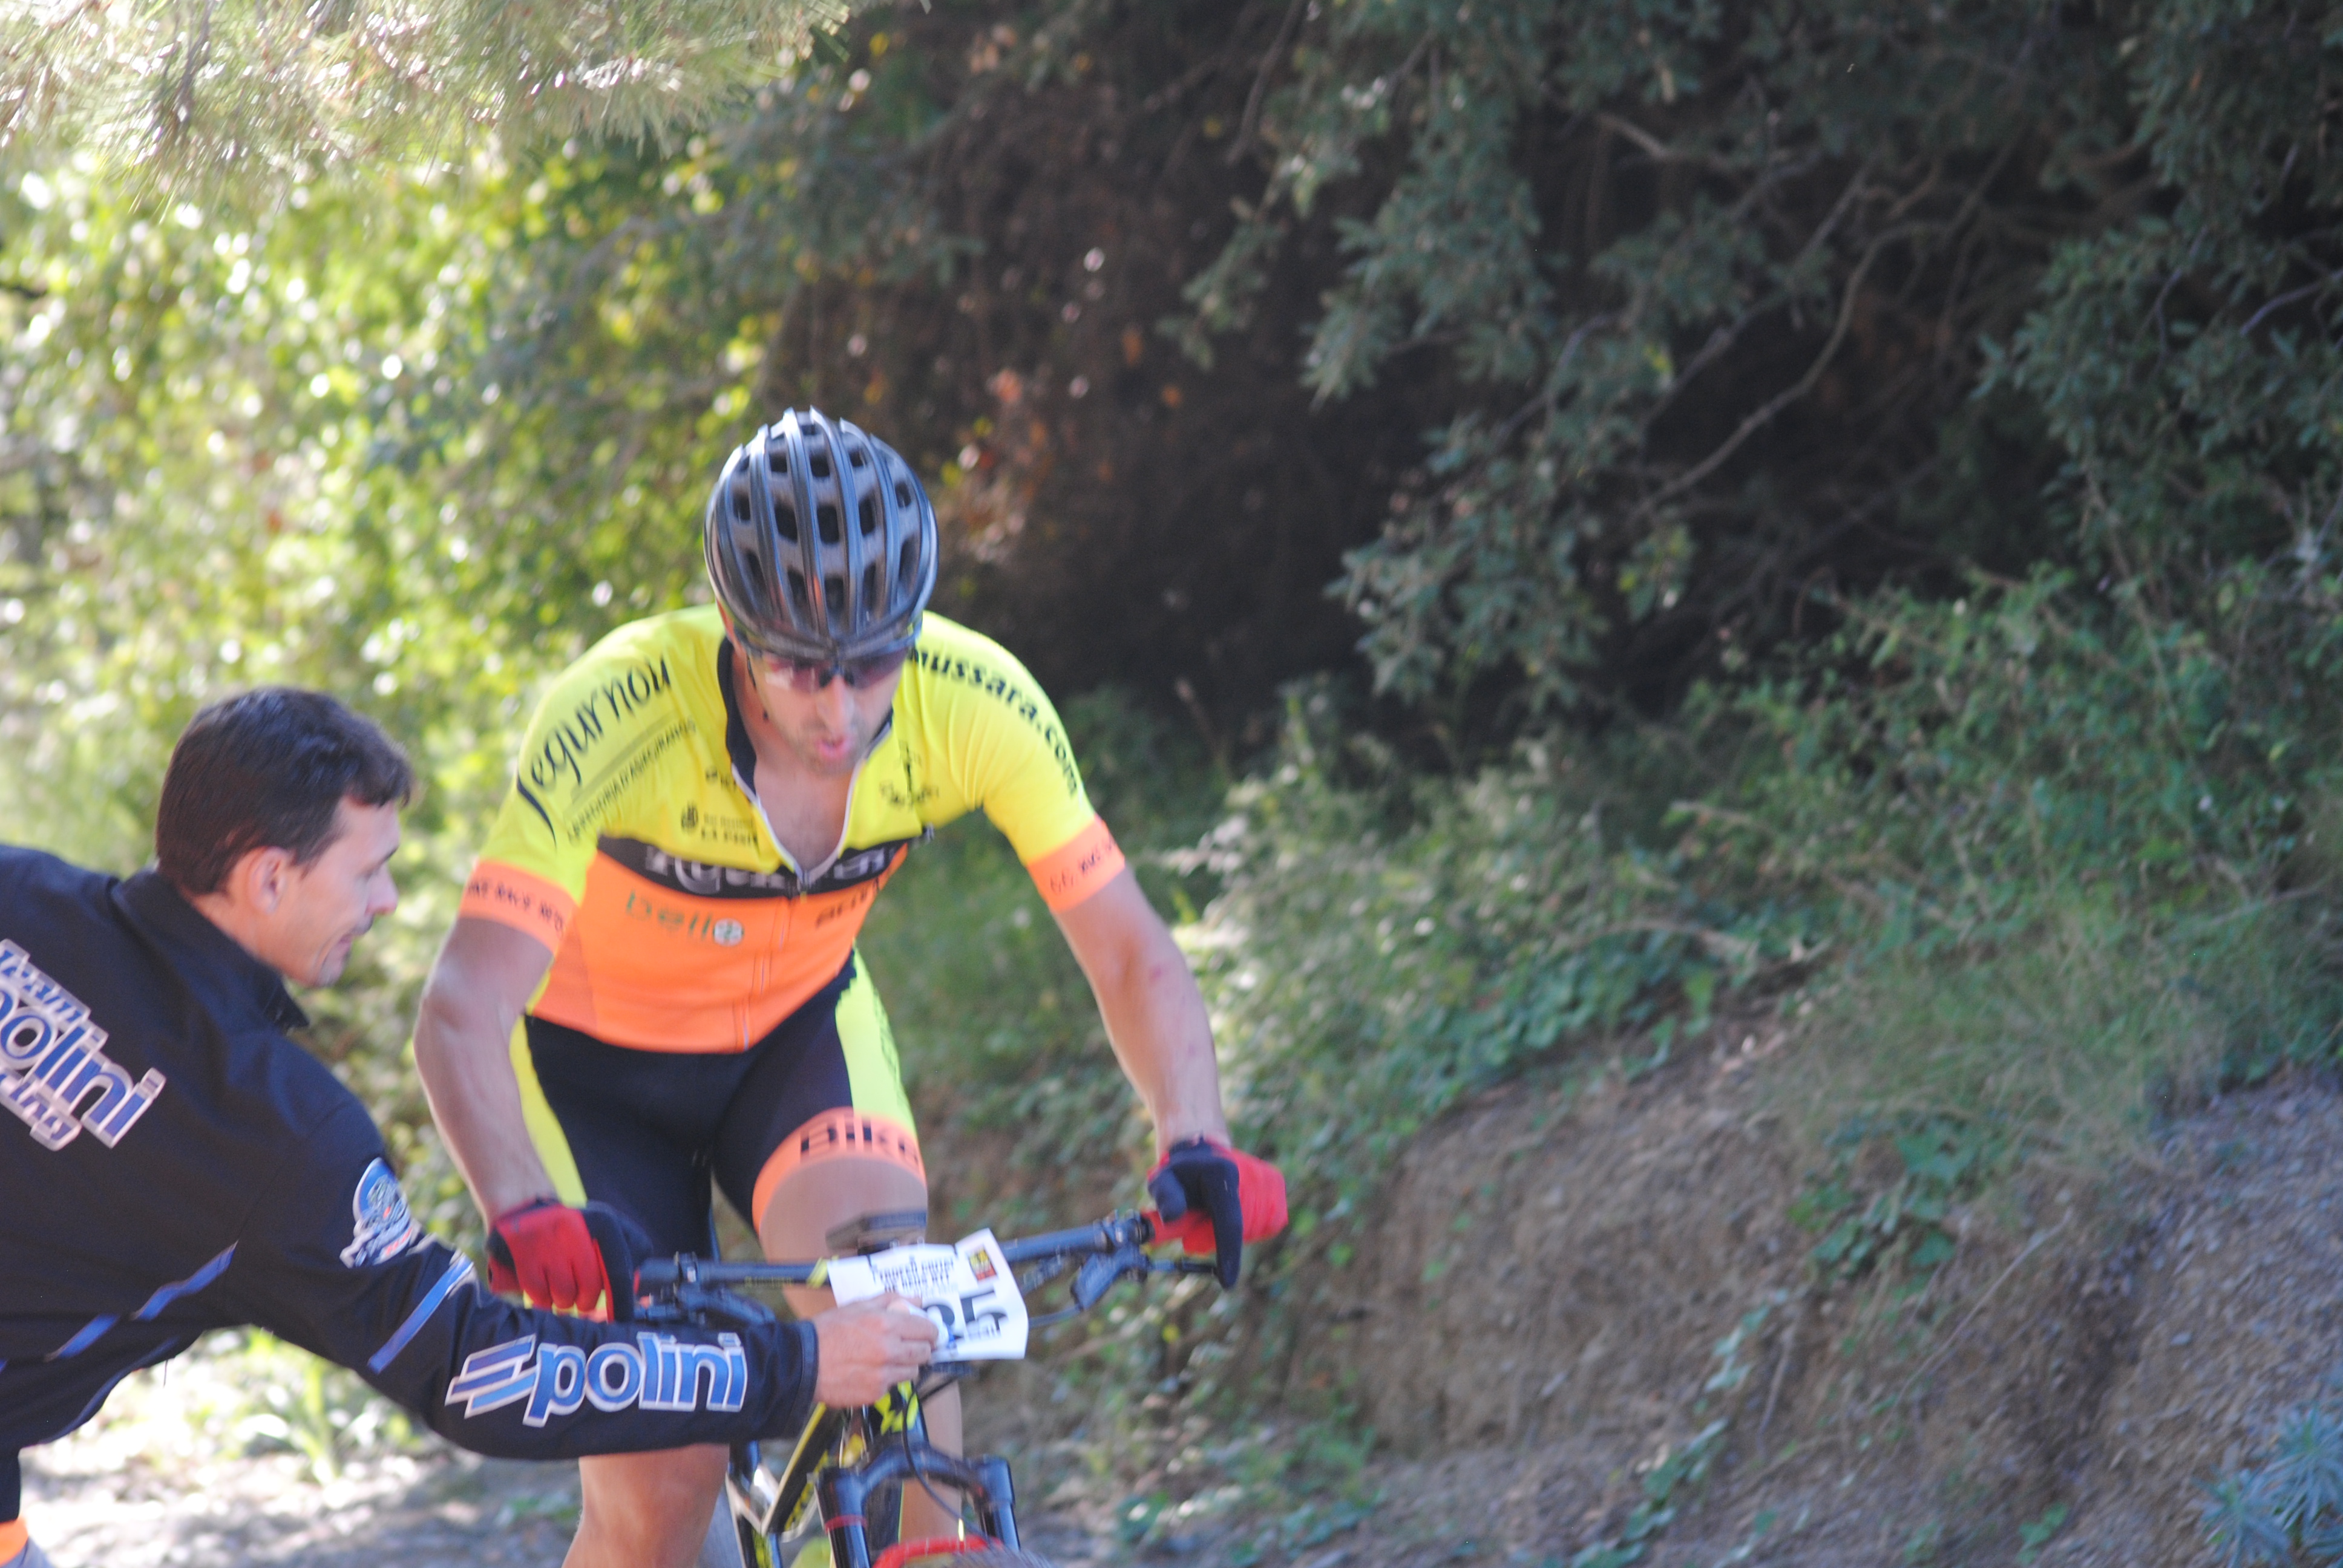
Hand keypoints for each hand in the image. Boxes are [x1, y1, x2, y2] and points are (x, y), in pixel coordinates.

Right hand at [487, 1198, 618, 1318]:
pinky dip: (543, 1299)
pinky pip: (539, 1296)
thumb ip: (628, 1253)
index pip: (619, 1271)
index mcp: (603, 1222)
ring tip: (560, 1288)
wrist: (523, 1209)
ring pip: (565, 1295)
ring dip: (564, 1301)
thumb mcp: (604, 1230)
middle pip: (591, 1288)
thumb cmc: (573, 1229)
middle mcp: (576, 1229)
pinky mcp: (523, 1254)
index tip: (621, 1321)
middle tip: (581, 1300)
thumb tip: (636, 1286)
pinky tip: (543, 1287)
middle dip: (586, 1301)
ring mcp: (547, 1241)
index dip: (621, 1301)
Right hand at [811, 1293, 940, 1407]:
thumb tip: (918, 1300)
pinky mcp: (874, 1394)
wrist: (802, 1363)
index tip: (929, 1334)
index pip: (927, 1330)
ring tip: (887, 1360)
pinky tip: (870, 1373)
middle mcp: (889, 1350)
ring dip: (906, 1366)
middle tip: (911, 1347)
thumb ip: (891, 1301)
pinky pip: (892, 1387)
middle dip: (922, 1349)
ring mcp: (883, 1375)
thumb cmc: (828, 1331)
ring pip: (912, 1372)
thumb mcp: (858, 1306)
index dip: (931, 1332)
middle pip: (924, 1353)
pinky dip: (886, 1380)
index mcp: (886, 1324)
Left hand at [1147, 1137, 1288, 1287]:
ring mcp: (1267, 1178)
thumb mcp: (1162, 1182)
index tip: (1227, 1281)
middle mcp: (1250, 1173)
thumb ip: (1165, 1198)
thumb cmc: (1180, 1174)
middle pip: (1241, 1230)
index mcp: (1221, 1173)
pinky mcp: (1277, 1183)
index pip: (1229, 1222)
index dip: (1229, 1253)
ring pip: (1255, 1229)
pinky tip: (1231, 1213)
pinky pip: (1268, 1224)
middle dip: (1217, 1240)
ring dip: (1233, 1234)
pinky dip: (1249, 1228)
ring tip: (1212, 1216)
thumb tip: (1172, 1217)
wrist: (1203, 1153)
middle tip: (1194, 1234)